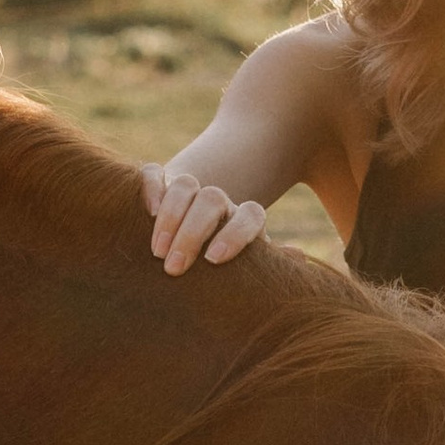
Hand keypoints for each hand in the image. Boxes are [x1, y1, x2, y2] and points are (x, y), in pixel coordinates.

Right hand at [142, 162, 268, 275]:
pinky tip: (146, 212)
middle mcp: (219, 202)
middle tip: (173, 268)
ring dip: (171, 216)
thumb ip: (270, 264)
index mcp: (244, 220)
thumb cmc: (225, 270)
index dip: (235, 234)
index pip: (250, 215)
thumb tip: (298, 257)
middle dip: (192, 233)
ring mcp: (191, 191)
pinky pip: (155, 173)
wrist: (196, 250)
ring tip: (157, 251)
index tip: (214, 261)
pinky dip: (151, 187)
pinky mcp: (162, 185)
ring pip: (186, 185)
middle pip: (212, 200)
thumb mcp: (248, 270)